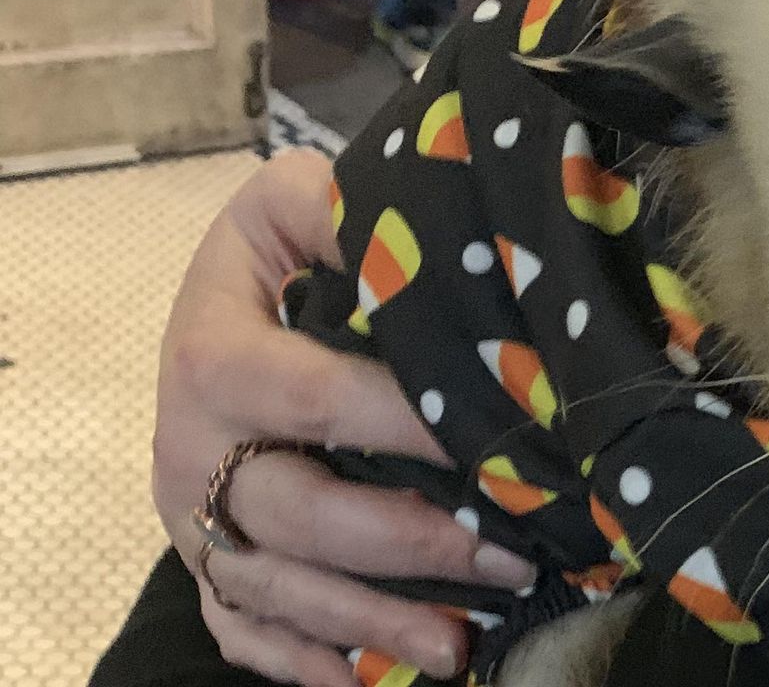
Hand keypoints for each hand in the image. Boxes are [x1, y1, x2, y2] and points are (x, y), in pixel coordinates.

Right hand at [152, 150, 536, 685]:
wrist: (213, 297)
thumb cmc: (274, 251)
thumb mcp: (292, 202)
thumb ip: (343, 211)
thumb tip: (415, 239)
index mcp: (212, 355)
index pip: (316, 398)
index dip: (405, 426)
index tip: (500, 446)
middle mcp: (190, 446)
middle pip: (296, 514)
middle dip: (407, 545)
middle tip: (506, 561)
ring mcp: (192, 515)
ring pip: (274, 587)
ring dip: (368, 621)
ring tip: (457, 645)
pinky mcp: (205, 558)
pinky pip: (241, 629)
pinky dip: (301, 661)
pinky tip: (366, 678)